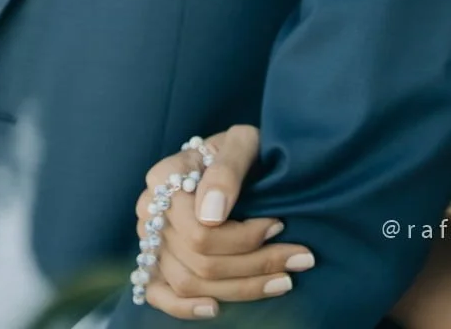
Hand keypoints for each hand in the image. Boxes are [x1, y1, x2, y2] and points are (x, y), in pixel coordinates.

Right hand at [133, 125, 314, 318]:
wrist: (232, 157)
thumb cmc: (239, 148)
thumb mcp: (242, 141)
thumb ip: (228, 168)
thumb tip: (212, 215)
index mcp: (164, 179)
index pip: (200, 230)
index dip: (244, 236)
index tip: (280, 224)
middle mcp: (150, 212)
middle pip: (200, 260)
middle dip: (256, 263)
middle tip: (300, 256)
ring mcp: (151, 241)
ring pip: (189, 283)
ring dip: (242, 287)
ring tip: (285, 280)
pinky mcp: (154, 262)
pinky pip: (160, 296)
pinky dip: (186, 309)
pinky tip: (217, 308)